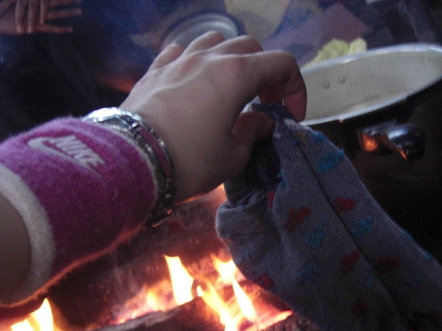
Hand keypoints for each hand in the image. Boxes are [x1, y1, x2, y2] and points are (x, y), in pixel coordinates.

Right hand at [0, 0, 81, 33]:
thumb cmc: (5, 11)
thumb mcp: (16, 1)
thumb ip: (26, 0)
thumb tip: (34, 0)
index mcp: (32, 0)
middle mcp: (35, 7)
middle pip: (55, 2)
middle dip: (68, 0)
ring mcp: (36, 16)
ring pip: (56, 13)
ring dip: (68, 12)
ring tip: (80, 11)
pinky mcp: (35, 26)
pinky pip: (51, 28)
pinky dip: (61, 28)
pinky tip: (71, 29)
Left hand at [121, 32, 306, 200]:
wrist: (132, 163)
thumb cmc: (190, 160)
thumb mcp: (234, 155)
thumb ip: (253, 133)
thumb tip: (261, 122)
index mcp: (236, 74)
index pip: (281, 64)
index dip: (295, 89)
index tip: (290, 116)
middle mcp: (209, 58)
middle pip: (250, 48)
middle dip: (266, 72)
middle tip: (265, 102)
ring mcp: (178, 60)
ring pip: (214, 41)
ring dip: (230, 60)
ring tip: (229, 87)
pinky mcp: (154, 70)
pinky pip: (181, 52)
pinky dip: (196, 63)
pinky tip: (194, 84)